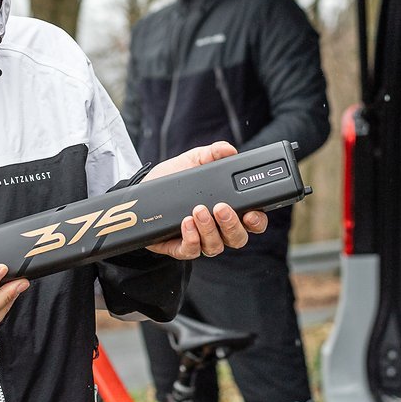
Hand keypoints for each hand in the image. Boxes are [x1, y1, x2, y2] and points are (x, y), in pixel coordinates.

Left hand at [142, 141, 268, 259]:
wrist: (143, 189)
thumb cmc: (173, 177)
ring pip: (215, 246)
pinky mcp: (180, 247)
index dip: (257, 221)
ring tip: (197, 210)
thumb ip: (212, 153)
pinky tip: (186, 222)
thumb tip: (229, 150)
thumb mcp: (193, 161)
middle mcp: (218, 229)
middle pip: (237, 238)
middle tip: (220, 208)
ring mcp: (200, 240)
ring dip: (209, 229)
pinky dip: (191, 239)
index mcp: (229, 208)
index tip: (251, 213)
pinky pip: (191, 251)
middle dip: (232, 225)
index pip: (252, 221)